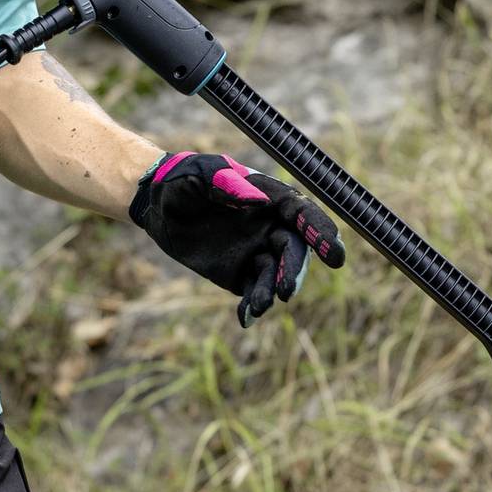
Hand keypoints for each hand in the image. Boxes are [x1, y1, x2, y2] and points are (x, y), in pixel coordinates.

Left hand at [129, 150, 344, 324]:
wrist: (158, 202)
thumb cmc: (185, 179)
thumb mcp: (202, 174)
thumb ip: (228, 184)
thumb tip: (260, 201)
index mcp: (270, 198)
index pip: (302, 214)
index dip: (320, 231)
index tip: (333, 252)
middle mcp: (269, 227)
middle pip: (294, 249)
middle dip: (294, 270)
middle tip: (286, 289)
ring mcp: (255, 251)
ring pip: (275, 274)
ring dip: (271, 291)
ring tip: (257, 305)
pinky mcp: (238, 273)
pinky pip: (253, 291)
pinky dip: (253, 305)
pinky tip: (246, 317)